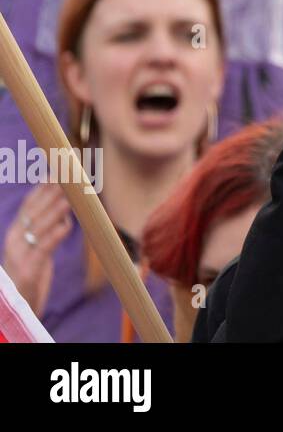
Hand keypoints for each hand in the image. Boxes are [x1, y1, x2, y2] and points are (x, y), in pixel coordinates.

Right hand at [2, 184, 72, 316]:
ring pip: (39, 226)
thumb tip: (65, 209)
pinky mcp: (29, 270)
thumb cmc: (30, 275)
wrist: (17, 308)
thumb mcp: (37, 249)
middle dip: (51, 192)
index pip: (28, 204)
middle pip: (34, 211)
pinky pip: (43, 248)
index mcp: (15, 232)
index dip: (43, 186)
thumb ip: (46, 230)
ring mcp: (19, 255)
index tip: (58, 170)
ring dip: (56, 209)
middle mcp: (14, 240)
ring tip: (71, 196)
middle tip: (68, 176)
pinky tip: (67, 225)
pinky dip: (56, 235)